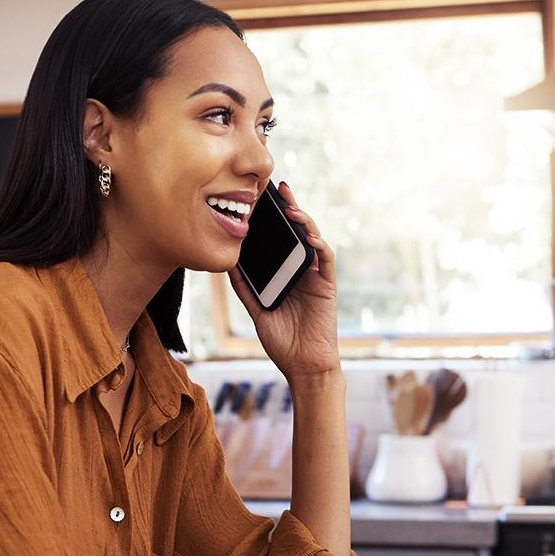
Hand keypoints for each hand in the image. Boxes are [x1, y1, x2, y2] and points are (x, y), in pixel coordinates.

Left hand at [228, 181, 339, 380]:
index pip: (279, 240)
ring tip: (290, 207)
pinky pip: (326, 260)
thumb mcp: (256, 310)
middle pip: (297, 233)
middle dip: (290, 209)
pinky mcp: (327, 286)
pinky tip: (308, 235)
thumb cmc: (282, 340)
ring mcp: (315, 276)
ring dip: (304, 221)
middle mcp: (301, 271)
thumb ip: (245, 287)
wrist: (303, 366)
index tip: (258, 200)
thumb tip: (227, 264)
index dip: (272, 220)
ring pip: (312, 240)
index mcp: (284, 273)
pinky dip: (318, 245)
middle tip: (278, 189)